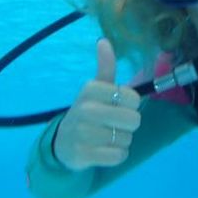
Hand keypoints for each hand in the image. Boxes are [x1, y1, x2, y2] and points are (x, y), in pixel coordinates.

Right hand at [53, 38, 141, 170]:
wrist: (63, 142)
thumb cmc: (88, 111)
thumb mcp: (95, 88)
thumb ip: (105, 66)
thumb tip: (103, 41)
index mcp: (90, 89)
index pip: (133, 98)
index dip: (131, 104)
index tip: (119, 105)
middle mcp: (85, 109)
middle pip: (133, 120)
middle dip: (129, 124)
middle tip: (115, 123)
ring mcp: (83, 133)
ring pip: (126, 139)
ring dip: (122, 141)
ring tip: (107, 136)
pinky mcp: (83, 154)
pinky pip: (118, 157)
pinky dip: (117, 155)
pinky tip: (105, 150)